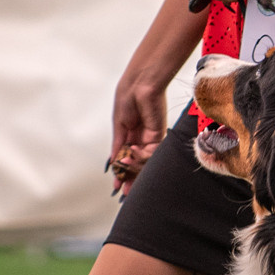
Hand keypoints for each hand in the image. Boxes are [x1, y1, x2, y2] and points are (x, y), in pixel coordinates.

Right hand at [109, 65, 170, 191]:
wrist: (141, 83)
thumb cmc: (128, 98)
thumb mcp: (119, 124)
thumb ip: (118, 145)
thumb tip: (114, 162)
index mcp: (130, 135)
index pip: (126, 159)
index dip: (122, 172)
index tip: (117, 186)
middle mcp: (141, 139)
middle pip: (136, 164)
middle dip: (130, 178)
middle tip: (124, 192)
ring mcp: (151, 138)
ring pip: (144, 162)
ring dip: (133, 168)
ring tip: (124, 169)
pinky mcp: (160, 135)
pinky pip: (152, 153)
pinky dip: (141, 156)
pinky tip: (132, 152)